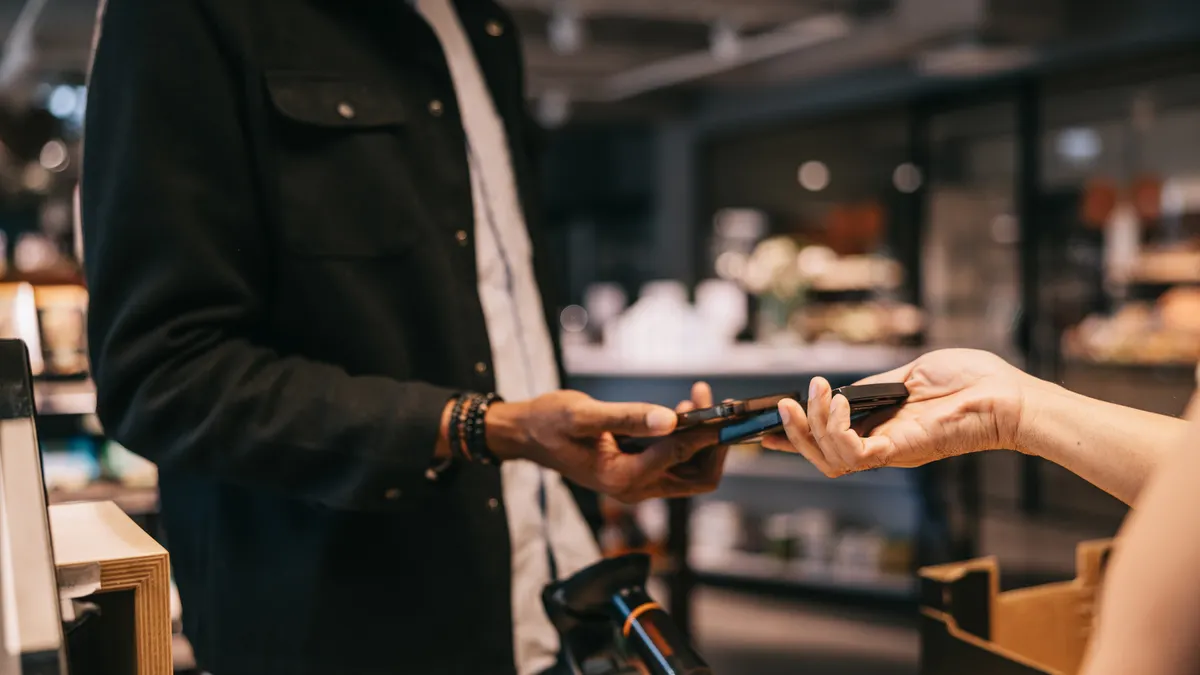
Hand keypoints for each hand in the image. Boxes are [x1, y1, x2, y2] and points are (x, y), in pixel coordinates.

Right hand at [486, 385, 720, 502]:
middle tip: (712, 402)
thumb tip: (669, 419)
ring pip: (691, 472)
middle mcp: (636, 488)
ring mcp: (639, 483)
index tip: (711, 402)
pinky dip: (687, 440)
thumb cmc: (550, 423)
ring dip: (702, 440)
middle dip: (713, 442)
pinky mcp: (639, 473)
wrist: (529, 434)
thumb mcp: (584, 415)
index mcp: (623, 478)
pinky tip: (682, 410)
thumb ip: (627, 417)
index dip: (704, 431)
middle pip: (699, 477)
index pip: (683, 459)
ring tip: (697, 399)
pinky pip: (675, 463)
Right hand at [761, 349, 1028, 476]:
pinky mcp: (900, 450)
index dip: (797, 440)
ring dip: (811, 426)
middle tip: (785, 404)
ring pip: (830, 459)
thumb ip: (877, 386)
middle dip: (794, 435)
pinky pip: (852, 452)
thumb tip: (843, 389)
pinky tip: (839, 401)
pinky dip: (835, 428)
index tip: (767, 431)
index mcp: (884, 429)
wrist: (1006, 395)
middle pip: (822, 458)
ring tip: (815, 393)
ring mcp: (890, 451)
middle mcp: (883, 446)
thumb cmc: (971, 381)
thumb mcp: (911, 375)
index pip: (831, 443)